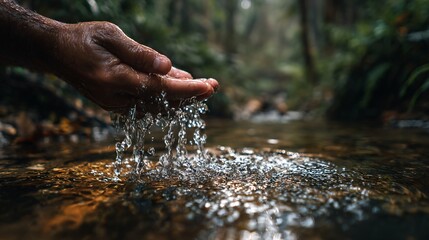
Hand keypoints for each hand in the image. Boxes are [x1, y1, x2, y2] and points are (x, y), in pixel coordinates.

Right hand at [52, 22, 217, 111]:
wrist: (58, 53)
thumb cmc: (84, 39)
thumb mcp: (110, 35)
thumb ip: (139, 53)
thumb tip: (168, 67)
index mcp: (114, 79)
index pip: (159, 89)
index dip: (186, 89)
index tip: (209, 86)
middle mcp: (116, 98)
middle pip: (162, 102)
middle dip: (190, 95)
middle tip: (214, 86)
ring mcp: (116, 105)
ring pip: (157, 107)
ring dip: (182, 98)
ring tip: (204, 87)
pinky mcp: (117, 105)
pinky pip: (148, 105)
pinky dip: (166, 98)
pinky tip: (181, 88)